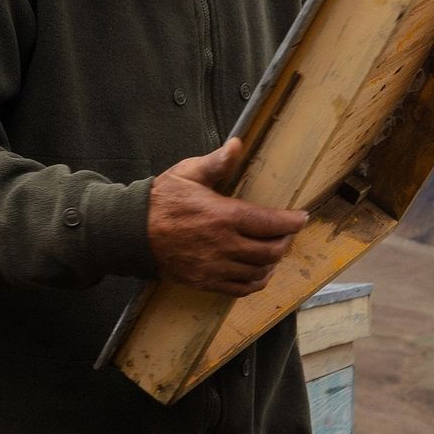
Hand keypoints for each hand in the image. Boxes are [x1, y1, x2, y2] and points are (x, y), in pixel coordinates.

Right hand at [148, 139, 307, 295]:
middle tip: (287, 232)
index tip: (302, 217)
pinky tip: (259, 272)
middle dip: (285, 241)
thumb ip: (216, 163)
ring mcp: (215, 267)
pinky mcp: (205, 282)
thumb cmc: (160, 200)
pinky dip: (256, 282)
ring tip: (275, 250)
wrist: (131, 233)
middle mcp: (223, 245)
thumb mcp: (187, 173)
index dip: (292, 222)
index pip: (269, 223)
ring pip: (258, 272)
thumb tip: (237, 144)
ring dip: (272, 262)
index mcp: (223, 216)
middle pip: (270, 250)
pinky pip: (240, 289)